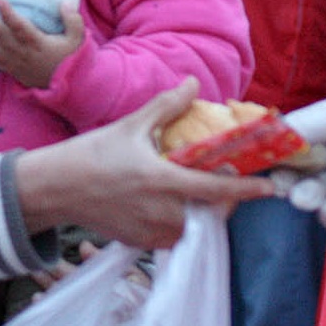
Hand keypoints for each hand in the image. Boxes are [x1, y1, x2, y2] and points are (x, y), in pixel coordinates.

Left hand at [0, 0, 81, 88]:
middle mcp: (22, 52)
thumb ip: (73, 20)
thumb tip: (64, 4)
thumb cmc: (70, 58)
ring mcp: (14, 62)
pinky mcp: (11, 70)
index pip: (18, 25)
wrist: (67, 86)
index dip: (7, 11)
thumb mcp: (78, 39)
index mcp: (37, 43)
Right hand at [17, 81, 275, 249]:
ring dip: (197, 213)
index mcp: (163, 181)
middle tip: (220, 183)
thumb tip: (193, 83)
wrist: (55, 188)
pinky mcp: (138, 242)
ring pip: (191, 228)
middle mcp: (161, 212)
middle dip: (220, 201)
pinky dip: (175, 223)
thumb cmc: (92, 154)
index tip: (270, 188)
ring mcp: (150, 231)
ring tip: (190, 194)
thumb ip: (166, 106)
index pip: (216, 190)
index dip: (246, 190)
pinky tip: (163, 206)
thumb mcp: (131, 126)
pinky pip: (170, 237)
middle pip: (208, 213)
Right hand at [274, 81, 325, 227]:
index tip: (248, 163)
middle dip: (286, 180)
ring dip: (308, 199)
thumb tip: (274, 135)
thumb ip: (316, 124)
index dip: (269, 153)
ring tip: (310, 199)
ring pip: (316, 196)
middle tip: (283, 186)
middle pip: (298, 172)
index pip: (289, 141)